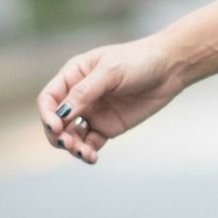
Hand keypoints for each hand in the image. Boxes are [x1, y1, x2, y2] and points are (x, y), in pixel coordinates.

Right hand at [37, 38, 191, 163]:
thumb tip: (62, 113)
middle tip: (69, 144)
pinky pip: (90, 143)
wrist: (169, 69)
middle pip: (57, 121)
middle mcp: (79, 96)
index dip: (48, 114)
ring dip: (72, 147)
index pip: (49, 99)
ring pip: (72, 135)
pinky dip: (87, 152)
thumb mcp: (110, 71)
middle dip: (58, 135)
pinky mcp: (107, 127)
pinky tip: (92, 157)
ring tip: (83, 153)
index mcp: (73, 76)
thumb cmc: (138, 60)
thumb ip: (85, 92)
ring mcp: (93, 113)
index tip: (57, 127)